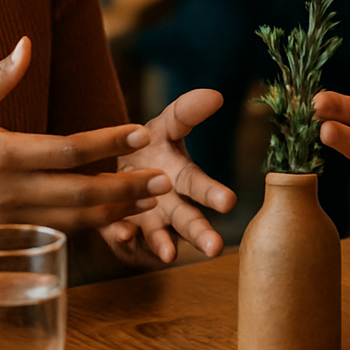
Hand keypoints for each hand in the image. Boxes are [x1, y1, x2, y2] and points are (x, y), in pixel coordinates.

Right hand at [0, 37, 171, 250]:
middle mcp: (12, 190)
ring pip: (76, 218)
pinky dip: (94, 225)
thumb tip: (26, 42)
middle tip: (166, 179)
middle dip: (127, 186)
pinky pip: (61, 230)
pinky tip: (120, 214)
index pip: (67, 150)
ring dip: (119, 210)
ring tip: (154, 199)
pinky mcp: (14, 232)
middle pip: (81, 192)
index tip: (140, 132)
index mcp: (2, 154)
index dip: (107, 143)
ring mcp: (14, 217)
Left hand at [101, 89, 237, 266]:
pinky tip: (122, 236)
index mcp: (184, 180)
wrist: (119, 164)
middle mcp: (171, 207)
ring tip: (169, 255)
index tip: (229, 202)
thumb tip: (216, 95)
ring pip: (160, 237)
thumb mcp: (168, 124)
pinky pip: (123, 239)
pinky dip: (123, 238)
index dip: (214, 194)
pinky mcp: (121, 230)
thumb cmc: (151, 145)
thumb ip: (188, 111)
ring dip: (164, 245)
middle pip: (189, 221)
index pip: (202, 187)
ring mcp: (147, 222)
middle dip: (201, 233)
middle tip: (214, 247)